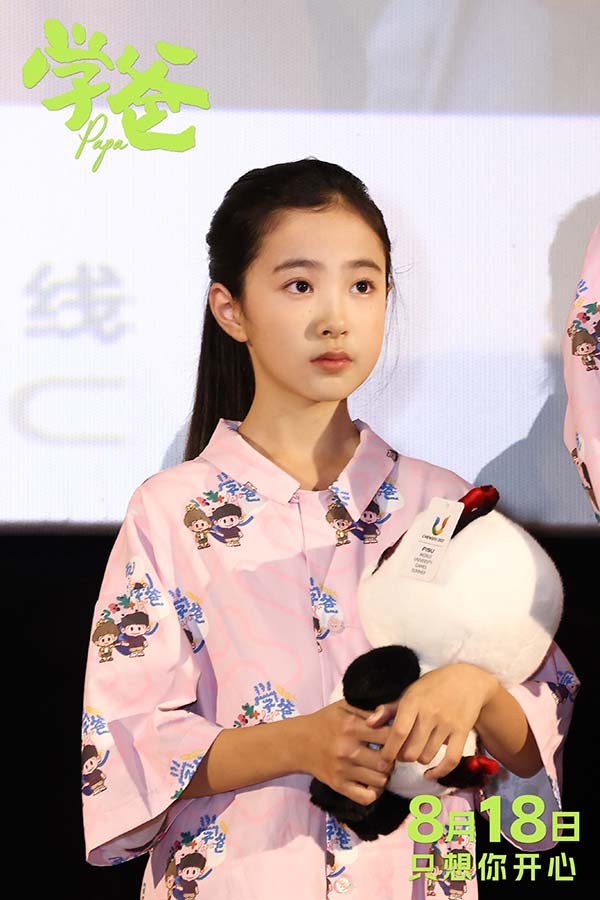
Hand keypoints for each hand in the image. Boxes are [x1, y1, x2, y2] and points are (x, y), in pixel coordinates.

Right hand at [300, 699, 396, 805]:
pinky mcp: (338, 785)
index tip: (396, 737)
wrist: (298, 742)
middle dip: (393, 759)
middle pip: (387, 761)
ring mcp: (342, 770)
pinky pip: (365, 798)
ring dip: (385, 775)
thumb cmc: (325, 721)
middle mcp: (347, 749)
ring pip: (380, 781)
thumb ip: (368, 708)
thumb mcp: (344, 706)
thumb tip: (391, 713)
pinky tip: (372, 783)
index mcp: (351, 726)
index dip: (398, 737)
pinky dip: (373, 793)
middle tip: (391, 755)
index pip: (388, 735)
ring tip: (381, 767)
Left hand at [364, 663, 499, 780]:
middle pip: (411, 750)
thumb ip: (388, 709)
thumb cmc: (433, 686)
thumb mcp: (409, 692)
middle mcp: (430, 713)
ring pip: (427, 756)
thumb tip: (368, 724)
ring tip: (416, 752)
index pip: (398, 732)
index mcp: (413, 702)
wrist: (468, 680)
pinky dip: (439, 772)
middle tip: (401, 754)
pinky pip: (451, 760)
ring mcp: (447, 724)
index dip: (388, 751)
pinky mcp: (462, 732)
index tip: (382, 763)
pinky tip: (430, 774)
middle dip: (402, 757)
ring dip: (418, 760)